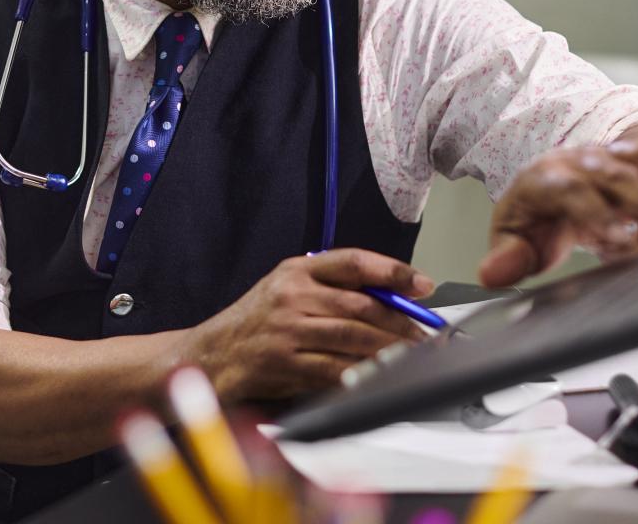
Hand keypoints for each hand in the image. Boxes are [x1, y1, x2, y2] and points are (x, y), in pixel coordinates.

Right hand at [185, 248, 435, 402]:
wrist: (212, 353)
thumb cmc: (257, 322)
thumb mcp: (288, 289)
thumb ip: (330, 287)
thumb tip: (391, 295)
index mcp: (296, 270)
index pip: (352, 262)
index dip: (393, 271)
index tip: (422, 284)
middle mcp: (292, 294)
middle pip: (360, 304)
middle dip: (400, 322)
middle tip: (424, 335)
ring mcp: (287, 329)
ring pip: (352, 337)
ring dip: (388, 349)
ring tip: (410, 357)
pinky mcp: (284, 362)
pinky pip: (333, 368)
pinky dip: (360, 373)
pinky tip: (378, 376)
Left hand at [478, 140, 637, 287]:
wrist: (547, 185)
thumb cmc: (534, 219)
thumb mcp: (514, 241)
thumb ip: (507, 258)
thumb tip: (491, 275)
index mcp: (541, 180)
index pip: (569, 190)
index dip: (594, 211)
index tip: (616, 237)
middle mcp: (572, 162)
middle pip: (611, 178)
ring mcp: (599, 157)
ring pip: (634, 170)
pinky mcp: (622, 157)